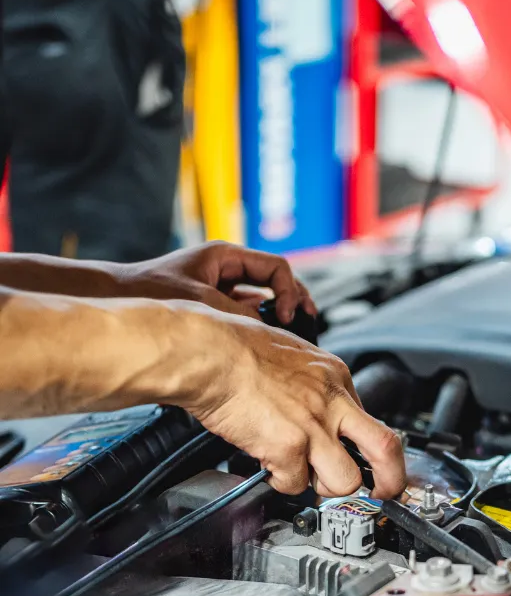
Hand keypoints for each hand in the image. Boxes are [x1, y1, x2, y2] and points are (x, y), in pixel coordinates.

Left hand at [118, 241, 316, 322]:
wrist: (118, 298)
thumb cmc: (150, 290)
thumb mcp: (200, 301)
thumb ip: (237, 314)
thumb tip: (268, 330)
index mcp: (226, 256)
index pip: (275, 267)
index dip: (289, 290)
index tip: (288, 315)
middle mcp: (227, 269)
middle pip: (275, 280)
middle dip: (294, 299)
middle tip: (307, 320)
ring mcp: (221, 287)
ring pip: (262, 297)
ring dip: (277, 313)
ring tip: (292, 331)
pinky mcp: (214, 306)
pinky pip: (246, 313)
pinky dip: (258, 324)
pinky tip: (263, 339)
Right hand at [172, 312, 405, 498]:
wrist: (210, 352)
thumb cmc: (235, 347)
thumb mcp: (291, 353)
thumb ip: (309, 384)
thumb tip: (311, 407)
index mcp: (334, 376)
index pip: (368, 419)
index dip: (361, 446)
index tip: (361, 458)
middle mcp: (331, 401)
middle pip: (385, 448)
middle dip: (391, 479)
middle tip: (384, 492)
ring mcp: (313, 426)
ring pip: (346, 480)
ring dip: (325, 487)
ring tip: (304, 476)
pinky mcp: (288, 447)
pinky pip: (295, 484)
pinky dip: (281, 482)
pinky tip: (269, 465)